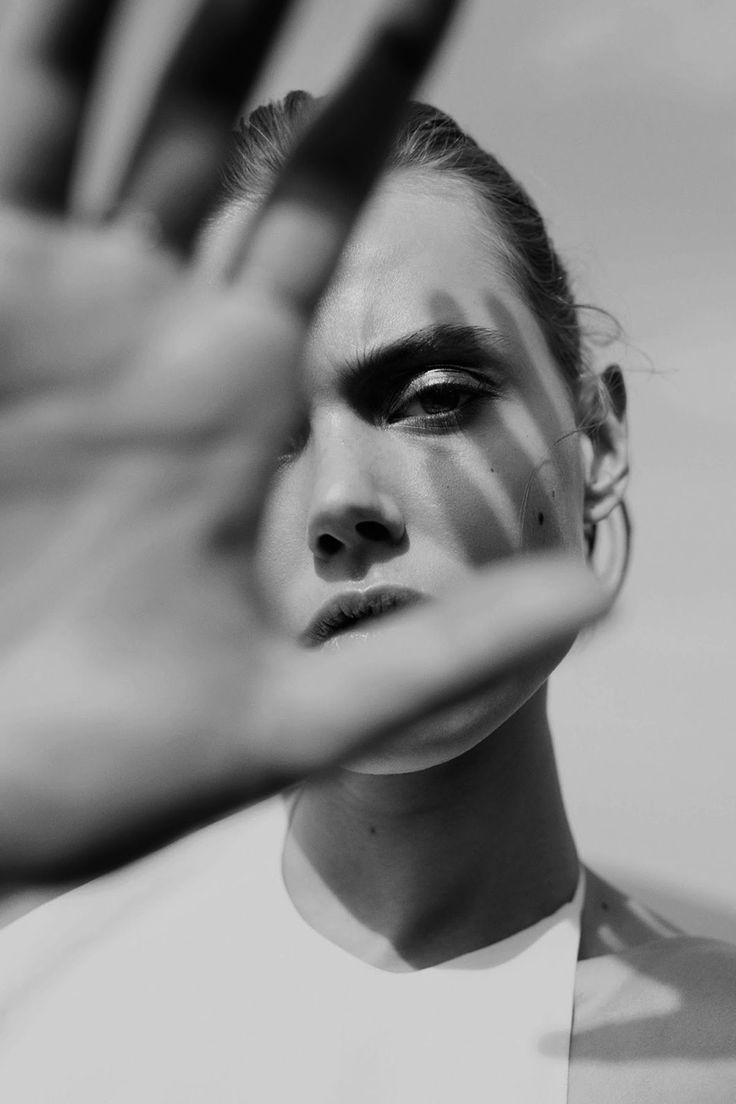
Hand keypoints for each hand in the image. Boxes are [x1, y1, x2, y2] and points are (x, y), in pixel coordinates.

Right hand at [0, 0, 608, 880]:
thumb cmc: (104, 769)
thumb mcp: (286, 716)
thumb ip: (434, 650)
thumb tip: (588, 601)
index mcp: (227, 392)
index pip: (311, 207)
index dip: (371, 98)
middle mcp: (138, 329)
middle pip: (205, 126)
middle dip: (253, 12)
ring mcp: (38, 309)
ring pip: (89, 111)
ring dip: (122, 10)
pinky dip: (25, 66)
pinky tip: (52, 3)